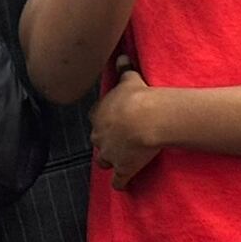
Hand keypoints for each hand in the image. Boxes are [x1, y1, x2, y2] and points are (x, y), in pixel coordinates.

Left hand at [91, 58, 162, 190]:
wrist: (145, 119)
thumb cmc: (137, 96)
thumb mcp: (129, 79)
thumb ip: (123, 69)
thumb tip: (121, 56)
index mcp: (98, 114)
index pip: (95, 118)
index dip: (104, 120)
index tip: (113, 120)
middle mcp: (99, 135)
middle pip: (97, 141)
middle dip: (105, 141)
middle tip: (119, 139)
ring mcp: (109, 154)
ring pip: (103, 161)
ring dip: (110, 161)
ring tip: (120, 160)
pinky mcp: (122, 169)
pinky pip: (117, 182)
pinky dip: (120, 183)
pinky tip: (123, 185)